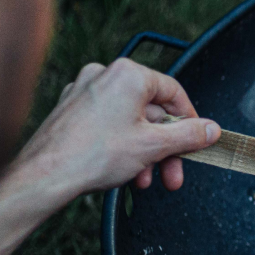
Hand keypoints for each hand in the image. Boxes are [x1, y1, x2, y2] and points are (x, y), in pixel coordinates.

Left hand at [19, 58, 219, 196]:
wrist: (44, 176)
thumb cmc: (93, 156)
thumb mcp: (154, 147)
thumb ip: (189, 135)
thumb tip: (211, 130)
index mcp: (127, 74)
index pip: (174, 92)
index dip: (191, 120)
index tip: (198, 139)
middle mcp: (104, 75)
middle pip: (151, 111)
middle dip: (166, 147)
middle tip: (174, 172)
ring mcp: (84, 91)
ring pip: (130, 121)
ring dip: (145, 152)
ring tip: (147, 180)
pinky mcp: (70, 110)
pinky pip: (109, 124)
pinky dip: (123, 146)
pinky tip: (126, 171)